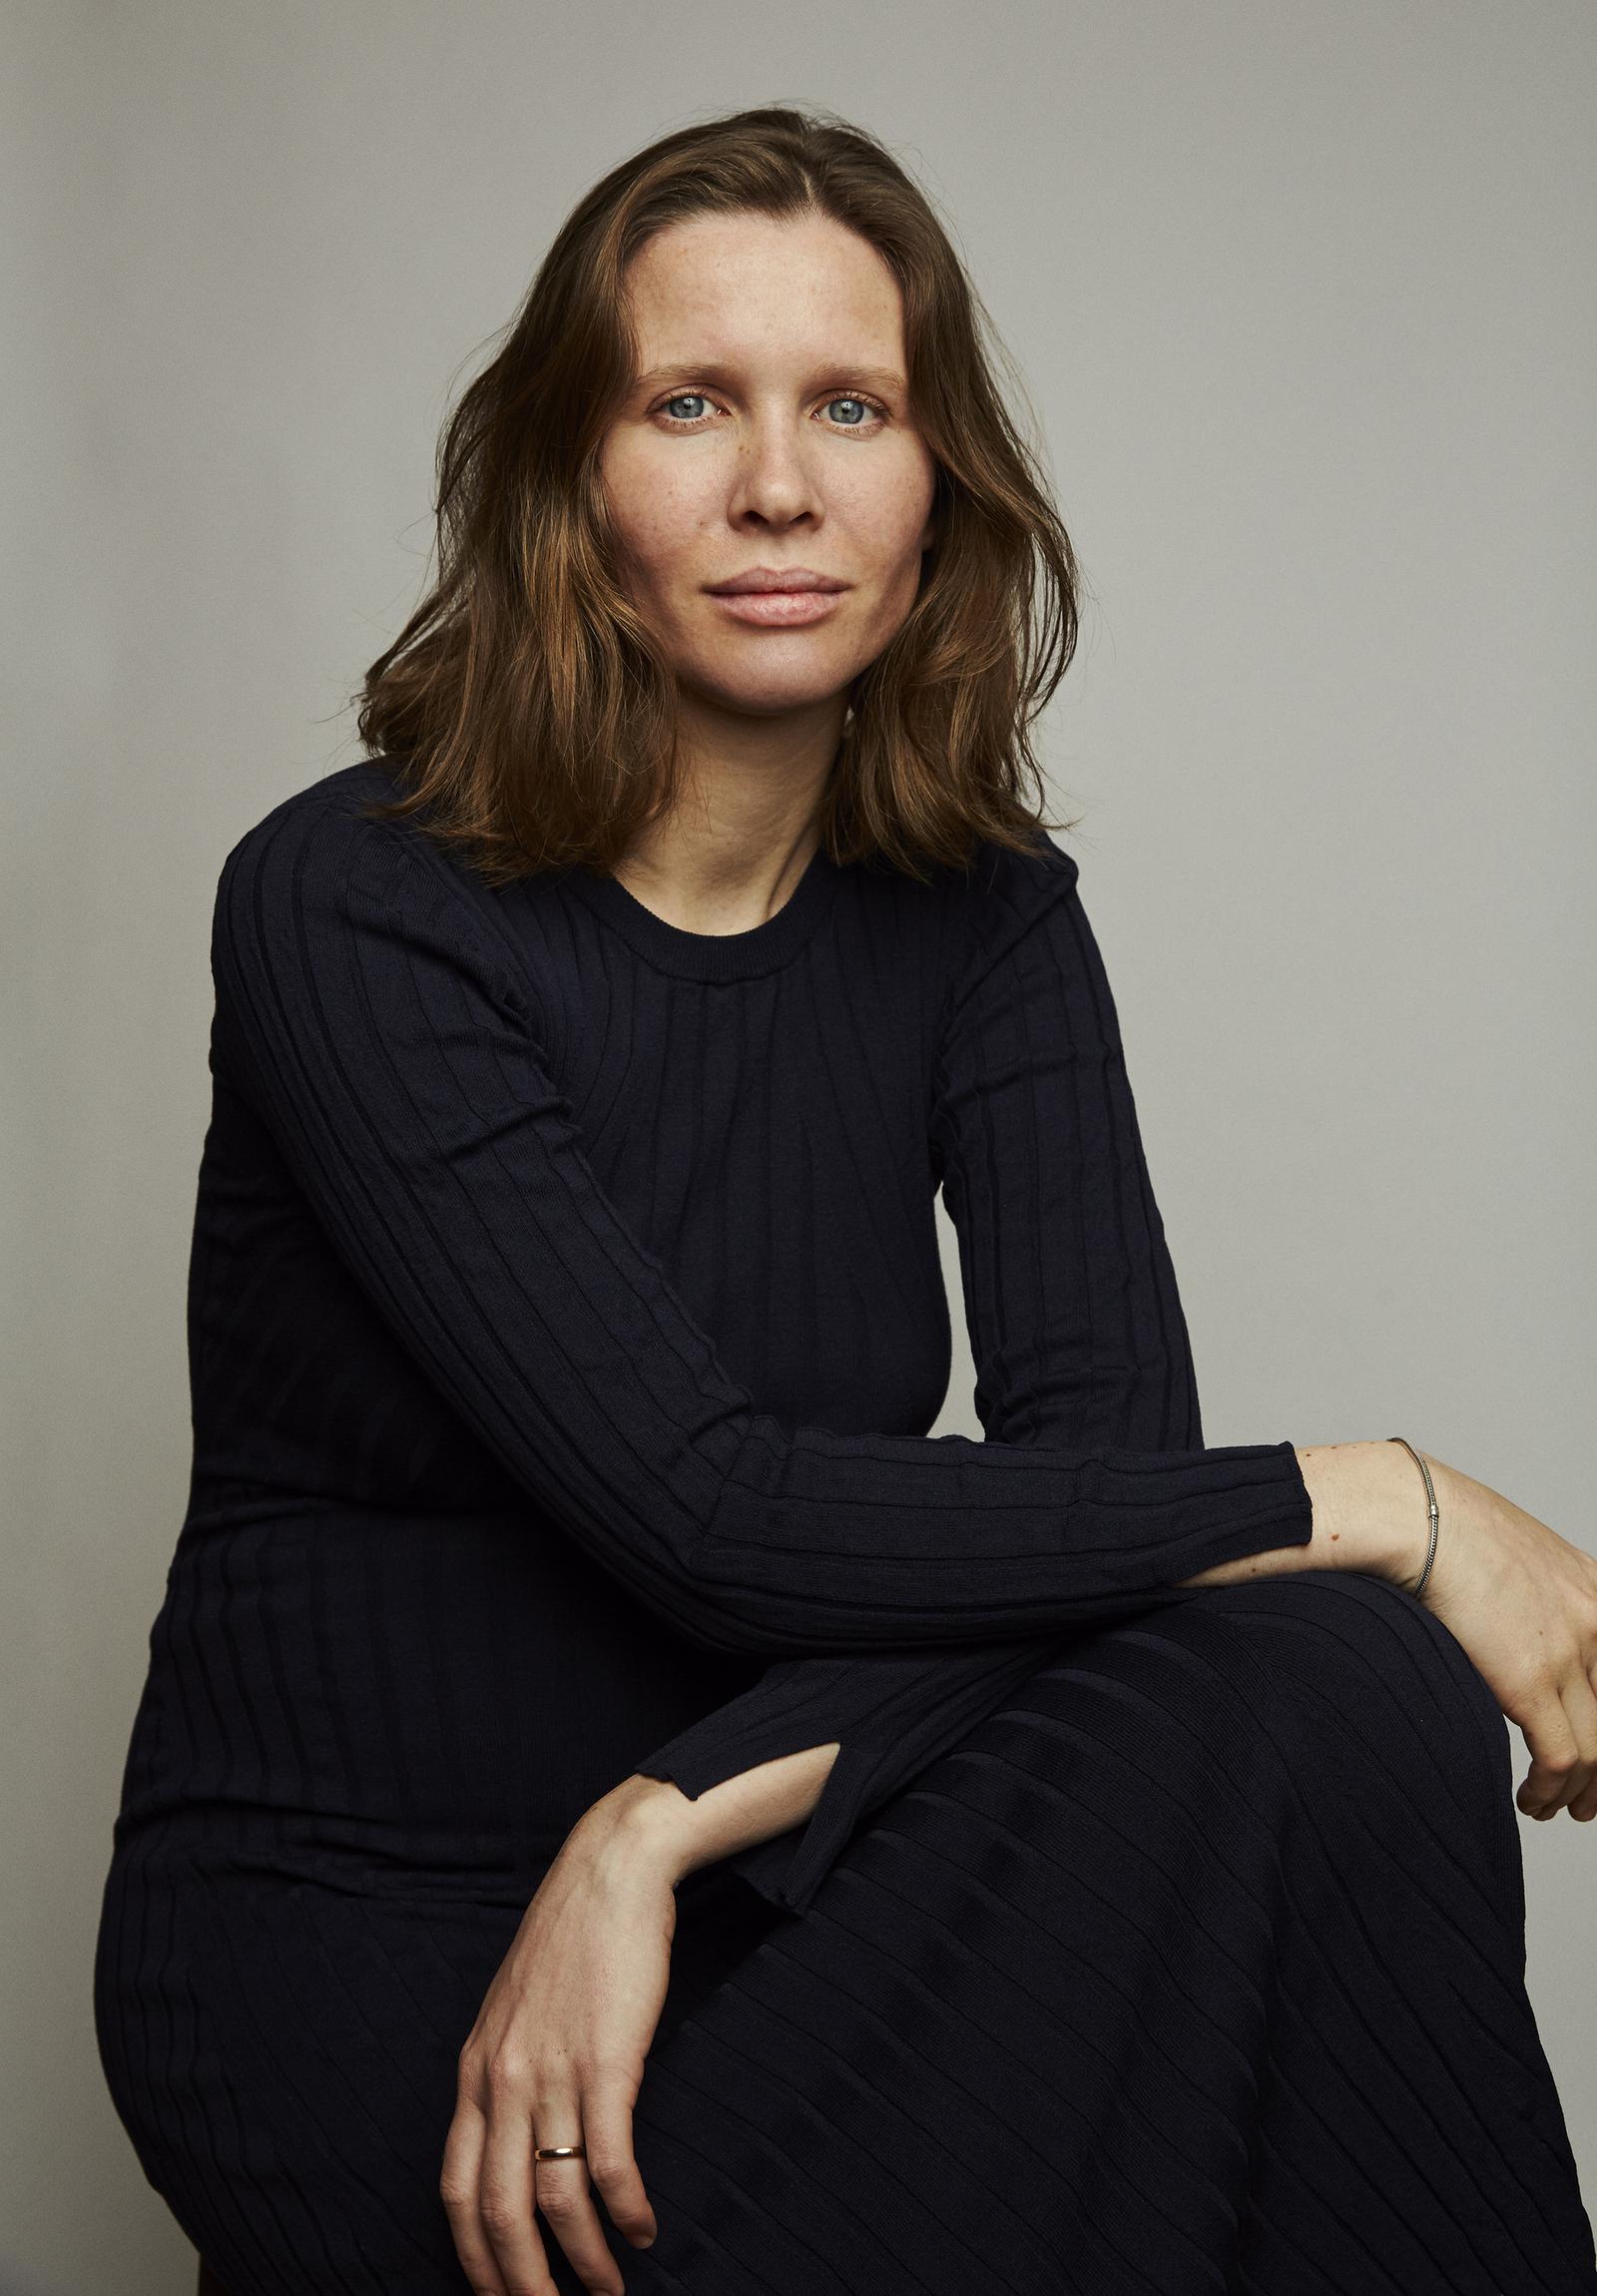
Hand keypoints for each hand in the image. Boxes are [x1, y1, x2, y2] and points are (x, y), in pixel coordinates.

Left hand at [440, 1814, 676, 2295]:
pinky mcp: (608, 2061)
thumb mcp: (515, 2007)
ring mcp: (554, 2071)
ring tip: (609, 2290)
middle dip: (522, 2283)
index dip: (473, 2258)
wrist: (611, 1871)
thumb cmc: (572, 1937)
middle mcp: (503, 2080)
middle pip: (498, 2212)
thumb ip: (507, 2070)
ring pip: (553, 2198)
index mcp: (475, 2071)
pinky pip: (609, 2160)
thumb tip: (515, 2133)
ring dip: (583, 2260)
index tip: (497, 2295)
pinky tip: (643, 2229)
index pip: (455, 2192)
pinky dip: (625, 2210)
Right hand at [1404, 1455, 1596, 1823]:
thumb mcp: (1517, 1555)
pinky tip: (1532, 1799)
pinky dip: (1550, 1790)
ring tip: (1556, 1809)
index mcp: (1596, 1591)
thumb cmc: (1446, 1528)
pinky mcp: (1531, 1681)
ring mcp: (1569, 1652)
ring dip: (1580, 1791)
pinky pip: (1560, 1758)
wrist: (1421, 1518)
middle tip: (1590, 1799)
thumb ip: (1537, 1597)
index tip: (1595, 1756)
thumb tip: (1518, 1636)